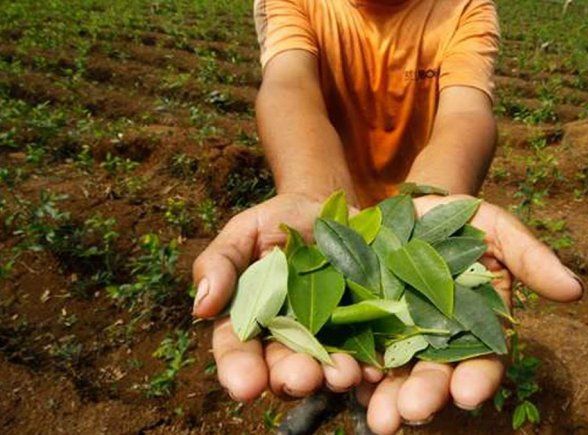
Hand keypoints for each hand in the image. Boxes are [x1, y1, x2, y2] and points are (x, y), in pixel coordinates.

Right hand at [192, 193, 380, 400]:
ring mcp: (327, 336)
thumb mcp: (244, 231)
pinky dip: (370, 363)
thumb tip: (201, 305)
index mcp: (250, 320)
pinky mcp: (364, 328)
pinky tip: (374, 367)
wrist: (331, 209)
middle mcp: (287, 337)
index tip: (246, 385)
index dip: (239, 370)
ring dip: (332, 376)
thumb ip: (220, 263)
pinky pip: (367, 351)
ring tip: (342, 374)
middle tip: (302, 378)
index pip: (238, 350)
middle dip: (292, 377)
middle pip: (283, 368)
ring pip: (325, 367)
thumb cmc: (278, 222)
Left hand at [361, 195, 582, 433]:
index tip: (468, 394)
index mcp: (474, 328)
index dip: (478, 378)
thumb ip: (530, 257)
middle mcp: (433, 344)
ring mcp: (392, 339)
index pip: (482, 361)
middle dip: (424, 396)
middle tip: (411, 412)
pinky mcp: (355, 329)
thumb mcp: (495, 227)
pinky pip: (350, 355)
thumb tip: (575, 290)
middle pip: (432, 377)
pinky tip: (342, 382)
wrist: (400, 206)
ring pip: (390, 377)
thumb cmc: (456, 219)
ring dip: (384, 399)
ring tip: (378, 418)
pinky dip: (347, 371)